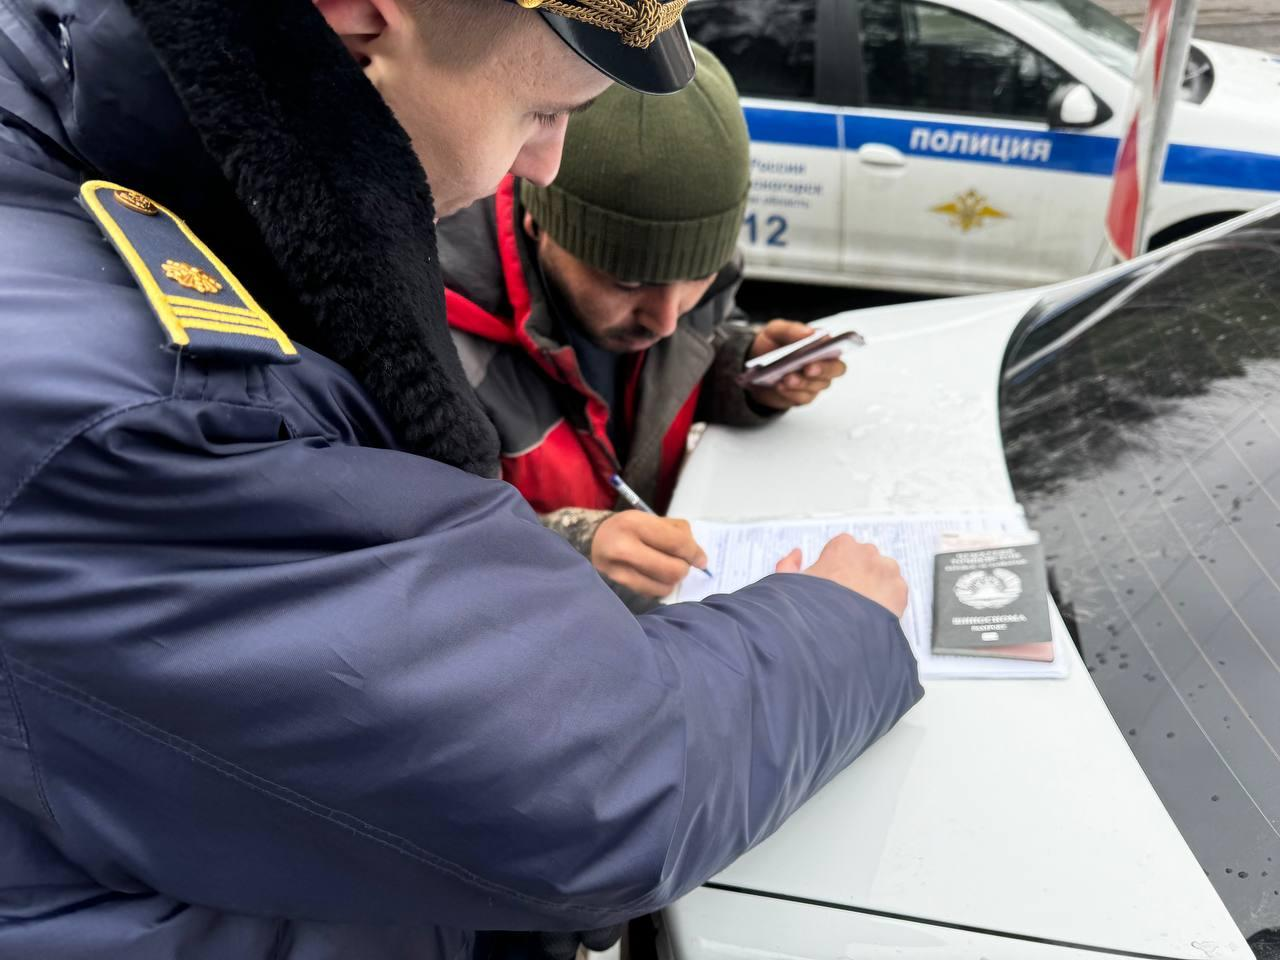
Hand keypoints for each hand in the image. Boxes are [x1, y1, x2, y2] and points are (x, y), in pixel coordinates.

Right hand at [592, 511, 709, 598]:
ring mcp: (618, 572)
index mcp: (634, 524)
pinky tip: (654, 576)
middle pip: (672, 570)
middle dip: (683, 569)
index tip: (702, 560)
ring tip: (666, 569)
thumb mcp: (648, 519)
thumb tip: (699, 557)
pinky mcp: (617, 589)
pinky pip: (652, 594)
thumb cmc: (627, 528)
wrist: (593, 541)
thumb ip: (677, 533)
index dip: (694, 553)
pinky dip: (660, 587)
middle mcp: (623, 548)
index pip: (676, 543)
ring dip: (672, 580)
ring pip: (664, 587)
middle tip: (681, 564)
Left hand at [747, 319, 846, 410]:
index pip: (836, 346)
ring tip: (786, 378)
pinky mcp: (803, 396)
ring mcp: (815, 382)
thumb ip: (791, 330)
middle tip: (808, 368)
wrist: (754, 366)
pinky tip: (780, 386)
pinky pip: (802, 397)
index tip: (821, 348)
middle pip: (835, 369)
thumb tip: (809, 333)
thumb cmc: (771, 344)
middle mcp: (823, 363)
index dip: (832, 348)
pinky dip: (791, 392)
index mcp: (821, 344)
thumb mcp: (775, 331)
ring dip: (801, 382)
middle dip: (822, 369)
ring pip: (817, 385)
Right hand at [774, 534, 907, 616]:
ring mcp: (887, 570)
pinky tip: (873, 615)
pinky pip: (896, 592)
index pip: (843, 550)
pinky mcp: (901, 590)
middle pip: (866, 561)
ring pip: (884, 574)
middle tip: (847, 600)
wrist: (835, 637)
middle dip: (859, 575)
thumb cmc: (811, 610)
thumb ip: (789, 564)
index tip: (832, 586)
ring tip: (861, 610)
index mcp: (842, 546)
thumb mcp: (788, 585)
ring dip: (876, 586)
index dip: (836, 570)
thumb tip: (796, 554)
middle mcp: (868, 553)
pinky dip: (888, 602)